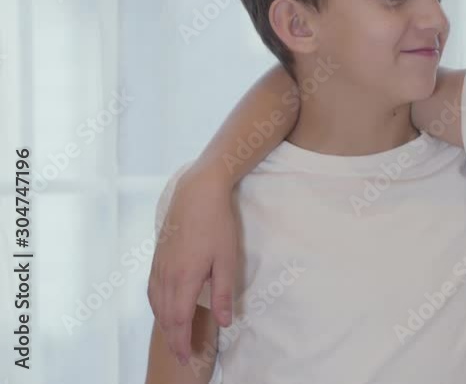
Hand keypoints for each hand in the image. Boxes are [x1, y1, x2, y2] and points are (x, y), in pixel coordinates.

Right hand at [147, 167, 237, 363]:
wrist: (197, 193)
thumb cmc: (217, 224)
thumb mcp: (227, 259)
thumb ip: (224, 293)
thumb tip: (225, 321)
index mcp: (184, 278)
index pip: (179, 320)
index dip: (182, 341)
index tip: (186, 357)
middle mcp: (166, 275)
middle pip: (165, 316)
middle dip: (173, 338)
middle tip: (183, 355)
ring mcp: (159, 266)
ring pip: (156, 304)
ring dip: (165, 324)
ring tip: (175, 337)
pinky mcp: (157, 257)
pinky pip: (153, 290)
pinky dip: (158, 307)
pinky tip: (164, 309)